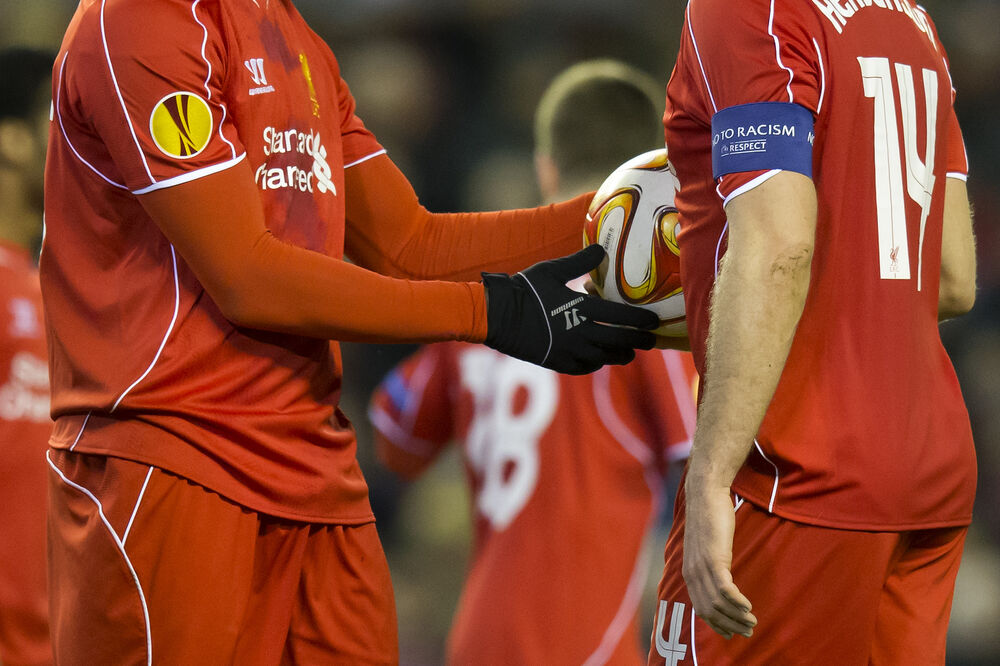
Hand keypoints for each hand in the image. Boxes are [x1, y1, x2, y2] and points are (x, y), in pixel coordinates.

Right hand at [482, 244, 657, 374]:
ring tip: (630, 352)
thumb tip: (602, 248)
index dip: (640, 320)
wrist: (497, 315)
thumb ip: (579, 261)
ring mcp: (569, 351)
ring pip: (605, 358)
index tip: (653, 321)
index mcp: (580, 308)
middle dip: (638, 341)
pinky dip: (596, 363)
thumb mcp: (552, 270)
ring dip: (621, 355)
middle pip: (619, 341)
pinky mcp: (557, 362)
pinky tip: (600, 359)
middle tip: (651, 340)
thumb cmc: (524, 289)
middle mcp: (580, 333)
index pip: (620, 316)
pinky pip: (585, 367)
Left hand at [682, 484, 756, 638]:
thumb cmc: (710, 518)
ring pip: (718, 603)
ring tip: (752, 622)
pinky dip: (737, 602)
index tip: (731, 633)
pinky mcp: (714, 559)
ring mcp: (702, 567)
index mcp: (689, 572)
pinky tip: (748, 607)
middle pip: (709, 611)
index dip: (717, 624)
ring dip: (737, 617)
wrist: (706, 495)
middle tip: (748, 632)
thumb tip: (721, 578)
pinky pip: (725, 589)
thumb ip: (710, 564)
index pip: (701, 608)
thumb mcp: (707, 547)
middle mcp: (692, 573)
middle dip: (729, 625)